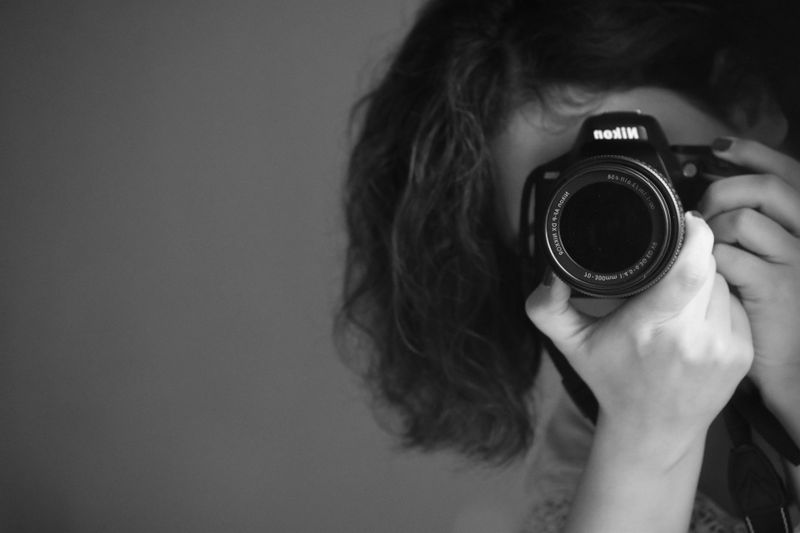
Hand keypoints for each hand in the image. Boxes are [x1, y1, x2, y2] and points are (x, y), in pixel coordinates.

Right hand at [526, 213, 752, 461]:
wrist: (652, 430)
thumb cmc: (610, 379)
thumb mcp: (570, 343)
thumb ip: (547, 307)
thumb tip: (549, 272)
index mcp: (646, 329)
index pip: (687, 271)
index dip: (694, 236)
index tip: (685, 219)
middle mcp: (689, 340)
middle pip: (706, 267)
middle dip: (690, 256)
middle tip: (668, 264)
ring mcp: (720, 348)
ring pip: (723, 282)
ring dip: (704, 278)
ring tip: (676, 297)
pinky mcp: (742, 355)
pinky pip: (735, 303)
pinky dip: (717, 300)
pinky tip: (695, 316)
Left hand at [700, 138, 799, 402]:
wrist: (795, 363)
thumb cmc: (776, 310)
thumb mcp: (775, 260)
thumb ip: (757, 227)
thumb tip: (714, 198)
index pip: (790, 172)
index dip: (756, 153)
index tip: (721, 146)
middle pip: (766, 188)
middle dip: (723, 191)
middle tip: (704, 213)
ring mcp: (799, 260)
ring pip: (744, 219)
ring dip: (713, 230)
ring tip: (707, 250)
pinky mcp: (777, 286)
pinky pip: (730, 257)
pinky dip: (710, 262)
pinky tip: (709, 274)